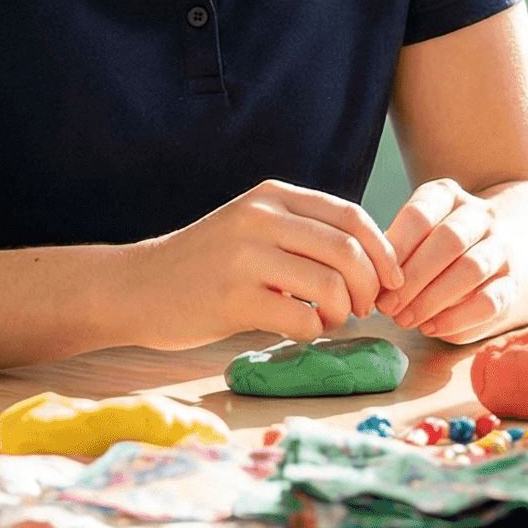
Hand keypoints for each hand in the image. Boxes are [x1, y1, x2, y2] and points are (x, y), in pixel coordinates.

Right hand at [130, 179, 401, 348]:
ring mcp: (245, 257)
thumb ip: (301, 230)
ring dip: (343, 312)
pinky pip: (301, 319)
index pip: (351, 216)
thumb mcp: (252, 225)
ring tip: (331, 320)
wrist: (134, 287)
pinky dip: (314, 332)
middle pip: (348, 251)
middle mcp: (261, 218)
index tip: (393, 280)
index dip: (383, 251)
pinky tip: (302, 331)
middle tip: (366, 308)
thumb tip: (371, 259)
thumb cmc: (204, 263)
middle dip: (371, 286)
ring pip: (330, 284)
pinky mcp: (232, 298)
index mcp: (273, 196)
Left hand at [376, 179, 516, 342]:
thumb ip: (393, 252)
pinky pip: (490, 301)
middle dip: (414, 277)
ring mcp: (500, 247)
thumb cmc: (431, 249)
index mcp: (447, 196)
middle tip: (388, 307)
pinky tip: (431, 328)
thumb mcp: (411, 237)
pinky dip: (457, 318)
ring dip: (434, 299)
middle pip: (449, 239)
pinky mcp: (511, 282)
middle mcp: (479, 215)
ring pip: (472, 268)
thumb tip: (370, 281)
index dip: (396, 250)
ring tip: (406, 320)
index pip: (420, 214)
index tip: (377, 281)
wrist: (486, 256)